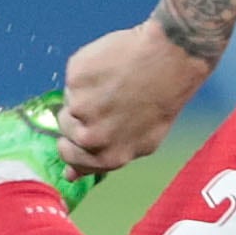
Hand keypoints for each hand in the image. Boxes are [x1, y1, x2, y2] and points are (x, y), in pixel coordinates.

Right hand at [58, 20, 216, 174]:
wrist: (170, 60)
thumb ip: (104, 160)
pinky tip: (111, 67)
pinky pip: (73, 76)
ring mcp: (80, 106)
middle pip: (65, 126)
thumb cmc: (162, 100)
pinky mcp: (75, 78)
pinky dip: (87, 71)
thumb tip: (69, 174)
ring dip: (85, 91)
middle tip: (109, 100)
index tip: (83, 128)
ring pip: (70, 99)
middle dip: (80, 115)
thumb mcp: (143, 142)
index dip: (74, 142)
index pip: (69, 156)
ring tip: (115, 83)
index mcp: (107, 157)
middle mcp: (90, 136)